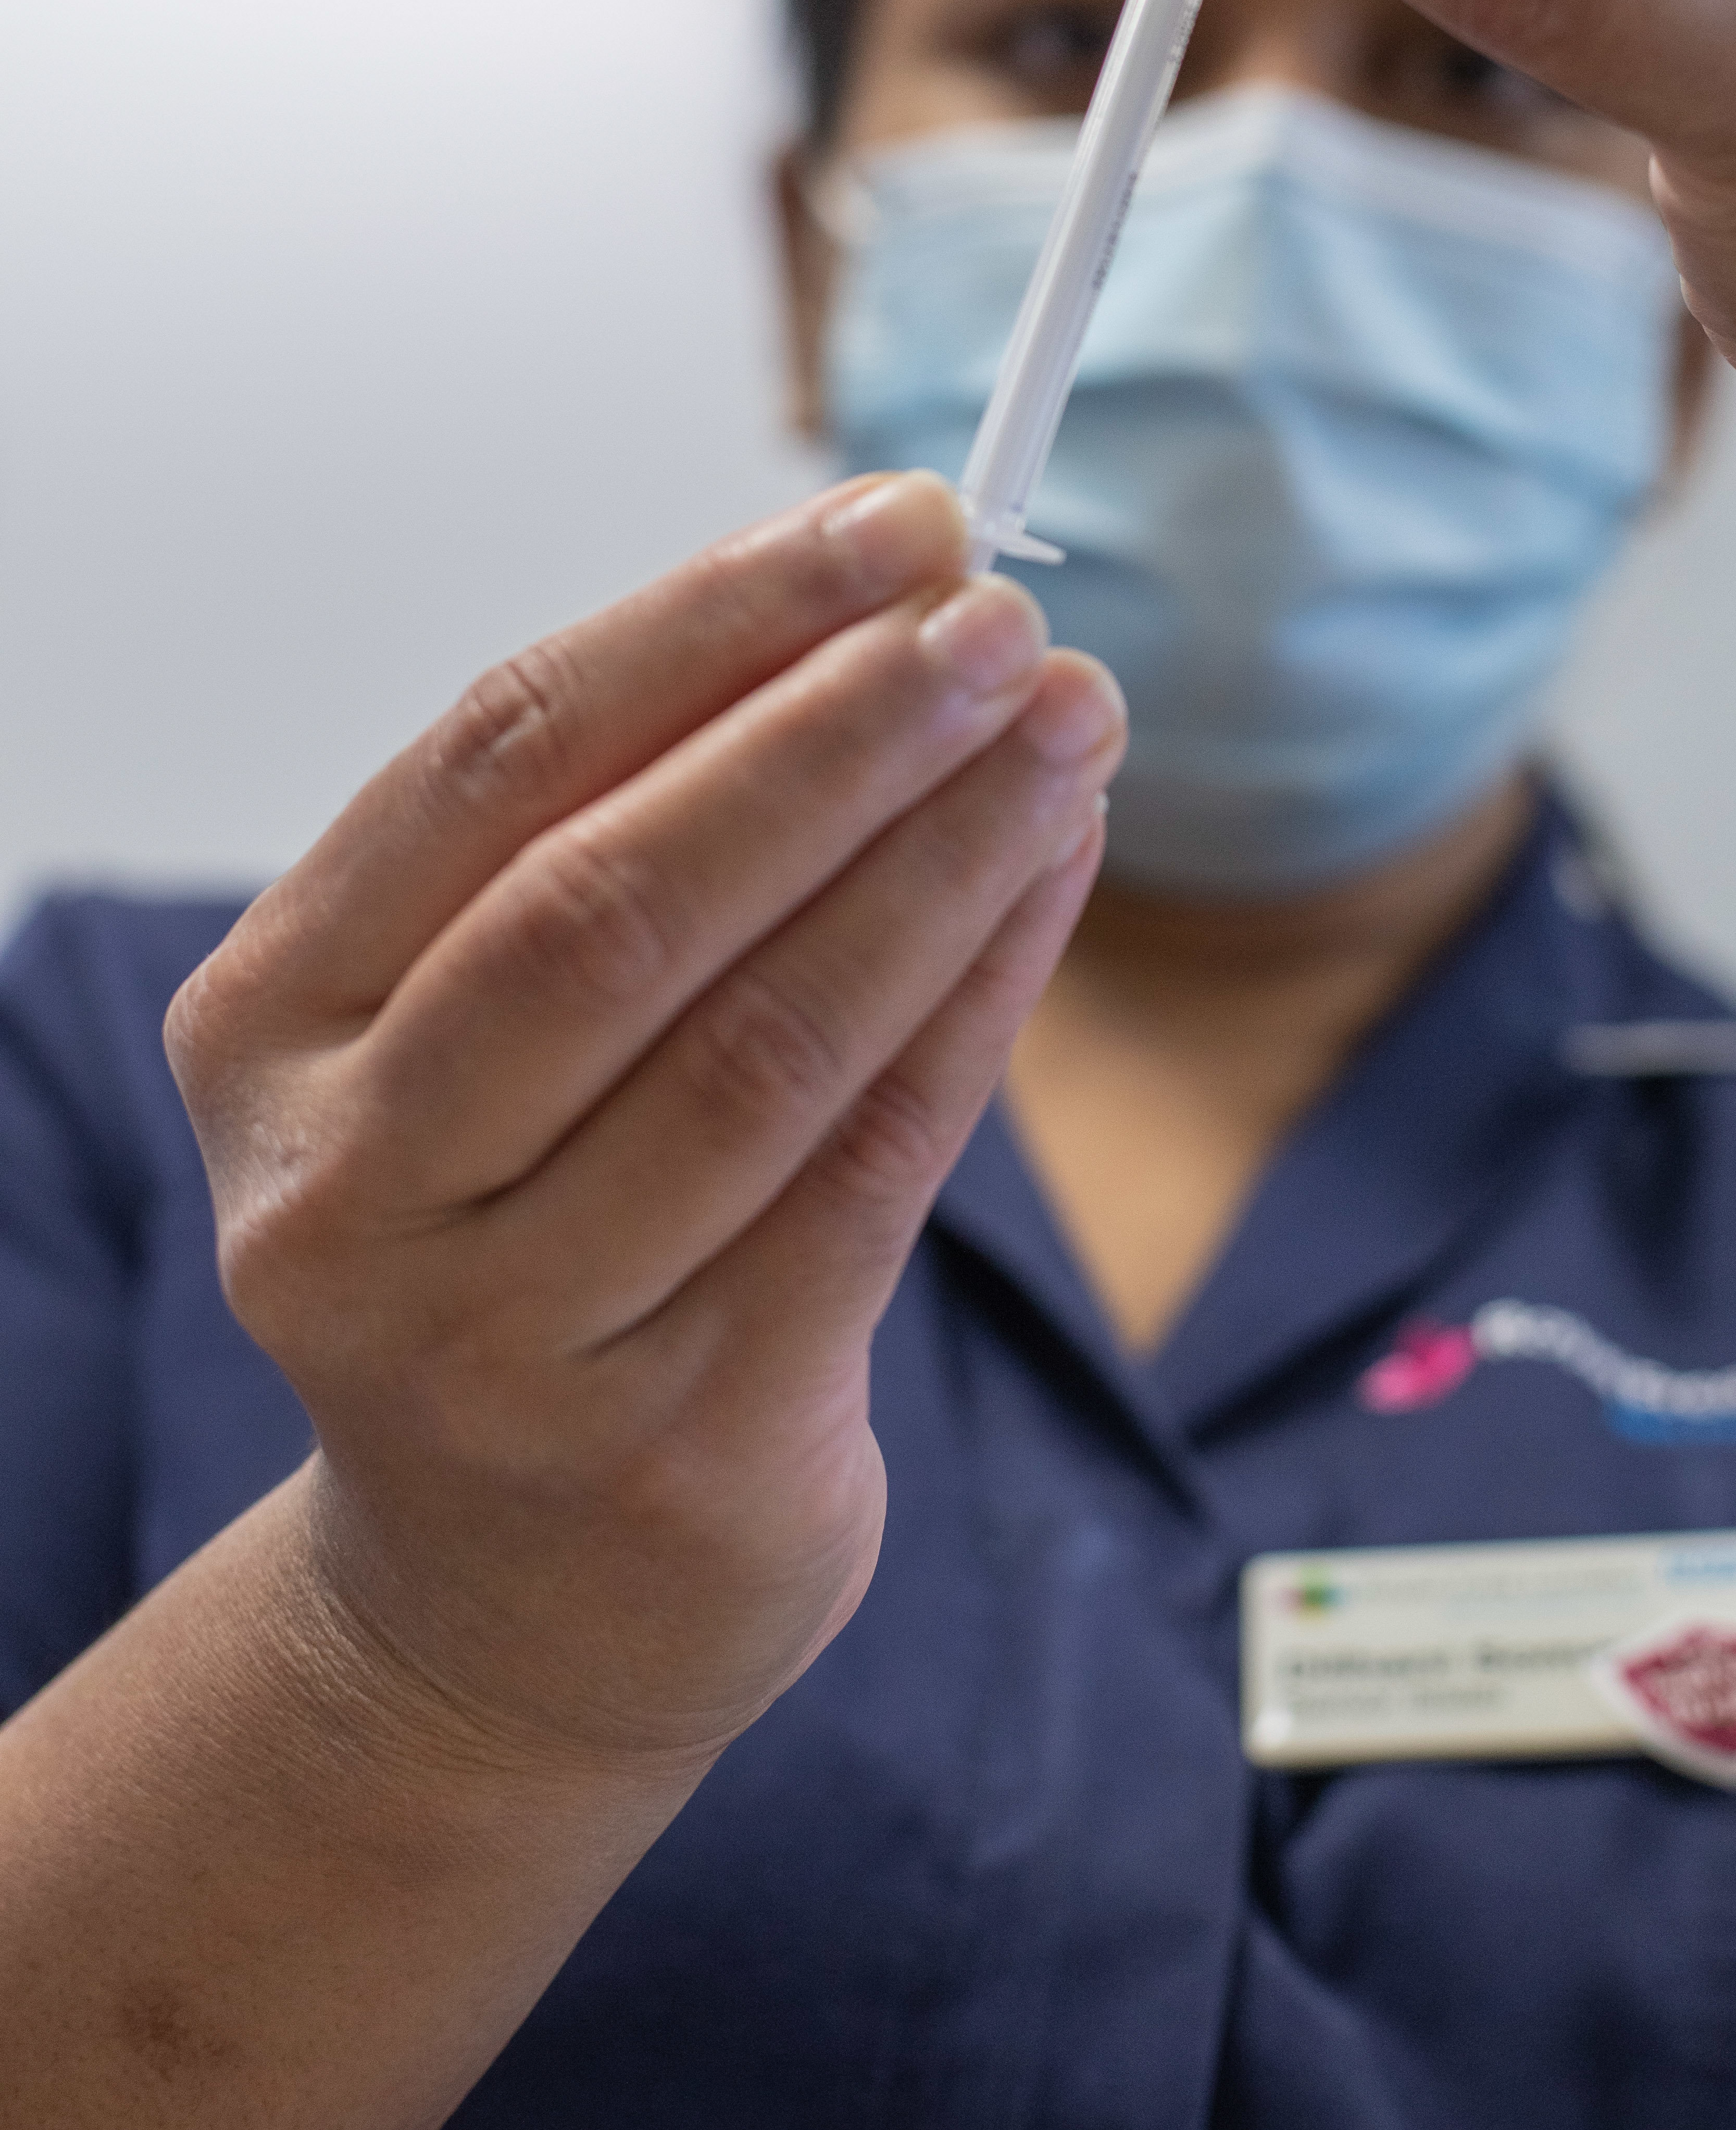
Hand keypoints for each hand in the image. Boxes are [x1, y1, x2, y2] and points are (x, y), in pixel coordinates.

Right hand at [165, 474, 1121, 1776]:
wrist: (502, 1606)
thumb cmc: (519, 1234)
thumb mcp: (488, 1030)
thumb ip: (629, 828)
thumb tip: (879, 605)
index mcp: (275, 1030)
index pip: (498, 758)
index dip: (711, 622)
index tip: (887, 523)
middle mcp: (348, 1192)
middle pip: (621, 901)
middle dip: (837, 733)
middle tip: (1001, 621)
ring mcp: (502, 1343)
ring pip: (766, 1041)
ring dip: (944, 854)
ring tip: (1067, 725)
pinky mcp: (680, 1448)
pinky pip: (870, 1169)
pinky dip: (979, 998)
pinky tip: (1053, 876)